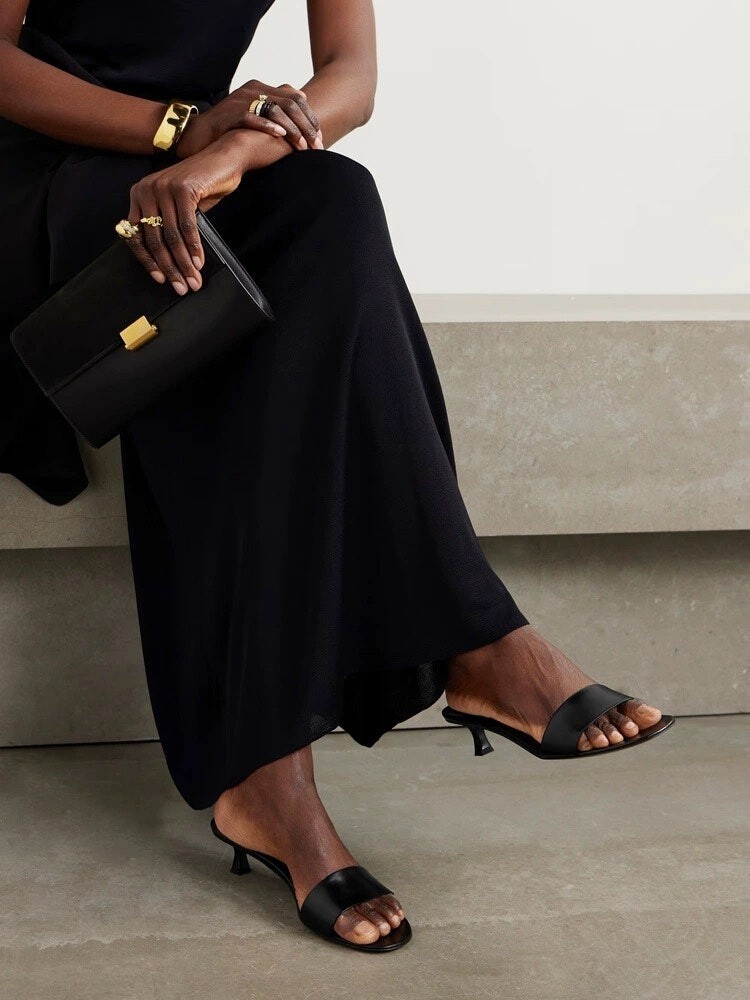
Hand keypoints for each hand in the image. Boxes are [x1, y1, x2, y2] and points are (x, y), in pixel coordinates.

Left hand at [125, 133, 252, 293]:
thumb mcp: (178, 207)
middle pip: (154, 239)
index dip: (147, 261)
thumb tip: (168, 263)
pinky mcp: (182, 189)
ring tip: (193, 281)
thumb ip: (167, 227)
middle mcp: (146, 190)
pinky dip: (194, 248)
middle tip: (182, 287)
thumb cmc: (202, 185)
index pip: (136, 235)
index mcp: (139, 195)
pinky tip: (199, 263)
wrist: (224, 158)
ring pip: (171, 237)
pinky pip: (187, 227)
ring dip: (184, 264)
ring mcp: (163, 187)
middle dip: (169, 268)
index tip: (160, 279)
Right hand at [176, 79, 323, 158]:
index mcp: (261, 88)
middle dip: (306, 126)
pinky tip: (280, 136)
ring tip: (302, 146)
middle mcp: (253, 89)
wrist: (196, 135)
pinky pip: (252, 117)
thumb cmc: (229, 130)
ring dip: (292, 130)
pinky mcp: (229, 114)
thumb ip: (275, 111)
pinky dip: (268, 126)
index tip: (319, 138)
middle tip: (317, 146)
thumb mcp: (254, 117)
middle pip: (290, 103)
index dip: (310, 118)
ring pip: (275, 110)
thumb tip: (300, 110)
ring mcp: (241, 100)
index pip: (296, 97)